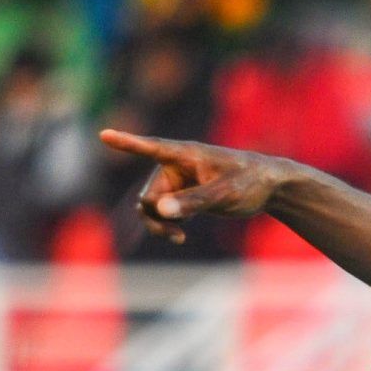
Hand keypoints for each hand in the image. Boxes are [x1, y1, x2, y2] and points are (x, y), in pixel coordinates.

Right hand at [97, 130, 290, 243]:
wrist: (268, 187)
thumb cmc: (249, 181)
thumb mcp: (223, 193)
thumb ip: (192, 201)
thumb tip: (158, 209)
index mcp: (185, 154)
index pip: (150, 147)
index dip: (126, 143)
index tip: (103, 134)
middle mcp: (176, 166)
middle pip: (148, 192)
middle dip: (154, 214)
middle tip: (174, 232)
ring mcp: (178, 181)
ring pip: (152, 205)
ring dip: (158, 223)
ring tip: (178, 236)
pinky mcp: (183, 195)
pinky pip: (162, 212)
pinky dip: (166, 225)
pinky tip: (181, 235)